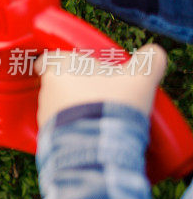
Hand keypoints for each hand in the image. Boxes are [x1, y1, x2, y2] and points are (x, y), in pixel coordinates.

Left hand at [36, 44, 167, 126]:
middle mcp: (47, 88)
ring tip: (99, 116)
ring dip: (73, 109)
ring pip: (57, 106)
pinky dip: (72, 128)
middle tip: (99, 94)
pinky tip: (92, 132)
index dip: (60, 63)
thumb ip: (148, 61)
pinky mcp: (46, 135)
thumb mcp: (140, 78)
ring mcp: (44, 113)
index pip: (49, 59)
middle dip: (74, 87)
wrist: (96, 146)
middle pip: (57, 83)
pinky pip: (58, 128)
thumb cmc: (113, 105)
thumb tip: (154, 53)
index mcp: (61, 67)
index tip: (74, 68)